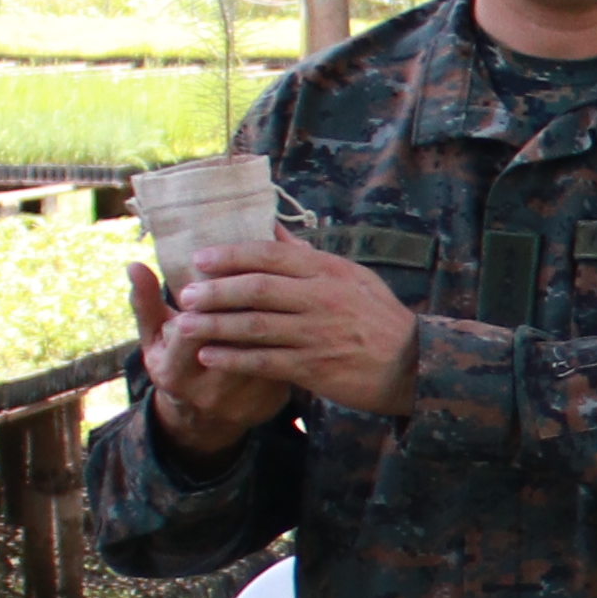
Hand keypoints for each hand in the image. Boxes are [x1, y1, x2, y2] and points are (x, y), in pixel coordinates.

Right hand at [130, 260, 291, 455]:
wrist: (203, 419)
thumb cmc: (175, 364)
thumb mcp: (153, 338)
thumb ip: (145, 303)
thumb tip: (134, 266)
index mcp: (174, 371)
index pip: (194, 328)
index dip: (211, 297)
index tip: (220, 267)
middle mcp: (208, 390)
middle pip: (236, 338)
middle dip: (248, 301)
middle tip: (261, 268)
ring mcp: (243, 399)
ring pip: (266, 348)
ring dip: (275, 313)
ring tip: (281, 281)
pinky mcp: (270, 401)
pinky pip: (286, 360)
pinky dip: (290, 332)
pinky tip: (294, 306)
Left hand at [159, 233, 418, 424]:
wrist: (412, 365)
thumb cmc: (378, 318)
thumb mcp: (351, 276)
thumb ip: (308, 256)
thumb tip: (272, 230)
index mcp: (327, 272)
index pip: (270, 256)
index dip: (231, 256)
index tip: (200, 258)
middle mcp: (320, 299)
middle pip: (256, 289)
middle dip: (216, 290)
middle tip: (187, 293)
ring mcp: (316, 334)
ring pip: (255, 326)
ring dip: (215, 325)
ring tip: (184, 324)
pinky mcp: (314, 367)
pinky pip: (264, 361)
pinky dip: (233, 359)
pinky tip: (208, 356)